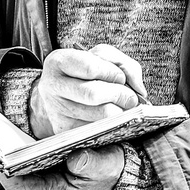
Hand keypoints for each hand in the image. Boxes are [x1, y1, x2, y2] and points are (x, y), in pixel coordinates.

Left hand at [0, 147, 124, 189]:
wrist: (123, 174)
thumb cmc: (115, 173)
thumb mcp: (108, 168)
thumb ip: (92, 164)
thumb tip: (76, 157)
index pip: (19, 186)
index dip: (3, 171)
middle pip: (13, 175)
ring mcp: (45, 180)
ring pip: (17, 167)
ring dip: (5, 150)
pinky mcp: (48, 168)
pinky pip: (25, 159)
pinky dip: (17, 146)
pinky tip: (8, 131)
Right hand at [28, 44, 148, 138]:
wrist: (61, 94)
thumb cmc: (87, 73)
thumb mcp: (103, 59)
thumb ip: (124, 65)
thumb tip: (138, 90)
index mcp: (59, 61)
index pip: (90, 68)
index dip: (112, 73)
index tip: (121, 77)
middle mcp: (52, 86)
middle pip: (93, 94)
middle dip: (120, 95)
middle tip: (131, 98)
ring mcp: (55, 110)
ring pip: (98, 115)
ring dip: (119, 111)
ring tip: (123, 106)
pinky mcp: (63, 130)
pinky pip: (96, 131)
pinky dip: (111, 124)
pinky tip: (113, 117)